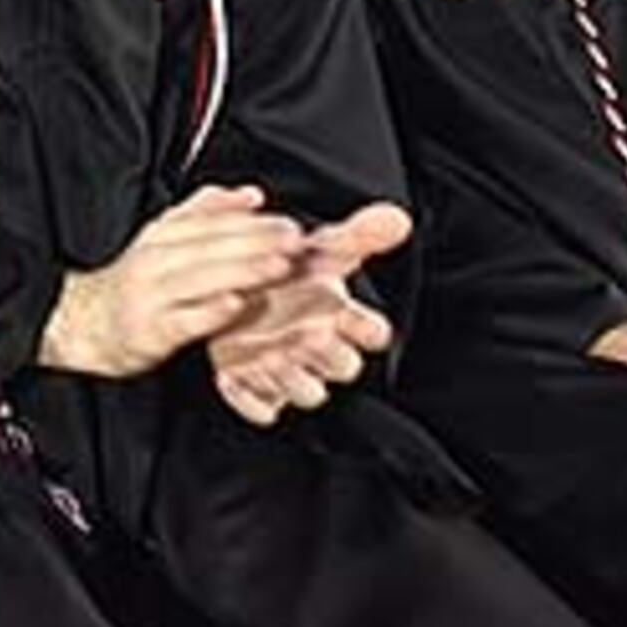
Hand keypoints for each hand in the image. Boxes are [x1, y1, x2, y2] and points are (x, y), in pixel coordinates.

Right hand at [39, 184, 306, 381]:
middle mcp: (153, 260)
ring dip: (242, 270)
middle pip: (209, 246)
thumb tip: (249, 194)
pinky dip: (210, 311)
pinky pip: (183, 320)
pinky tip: (236, 304)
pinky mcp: (148, 331)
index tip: (288, 223)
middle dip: (256, 241)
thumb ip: (205, 214)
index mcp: (160, 236)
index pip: (208, 222)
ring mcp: (150, 296)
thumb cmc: (135, 284)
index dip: (250, 221)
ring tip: (279, 266)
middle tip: (294, 241)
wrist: (83, 323)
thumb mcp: (162, 239)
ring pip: (200, 278)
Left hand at [207, 203, 408, 426]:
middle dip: (327, 352)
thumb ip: (358, 235)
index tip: (347, 313)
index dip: (364, 327)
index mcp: (343, 320)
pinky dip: (247, 397)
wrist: (237, 290)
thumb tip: (397, 217)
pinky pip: (262, 409)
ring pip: (305, 391)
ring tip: (269, 352)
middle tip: (310, 332)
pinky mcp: (257, 390)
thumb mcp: (318, 250)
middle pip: (341, 366)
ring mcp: (290, 373)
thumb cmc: (286, 274)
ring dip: (289, 376)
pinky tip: (230, 374)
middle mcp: (321, 351)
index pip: (373, 333)